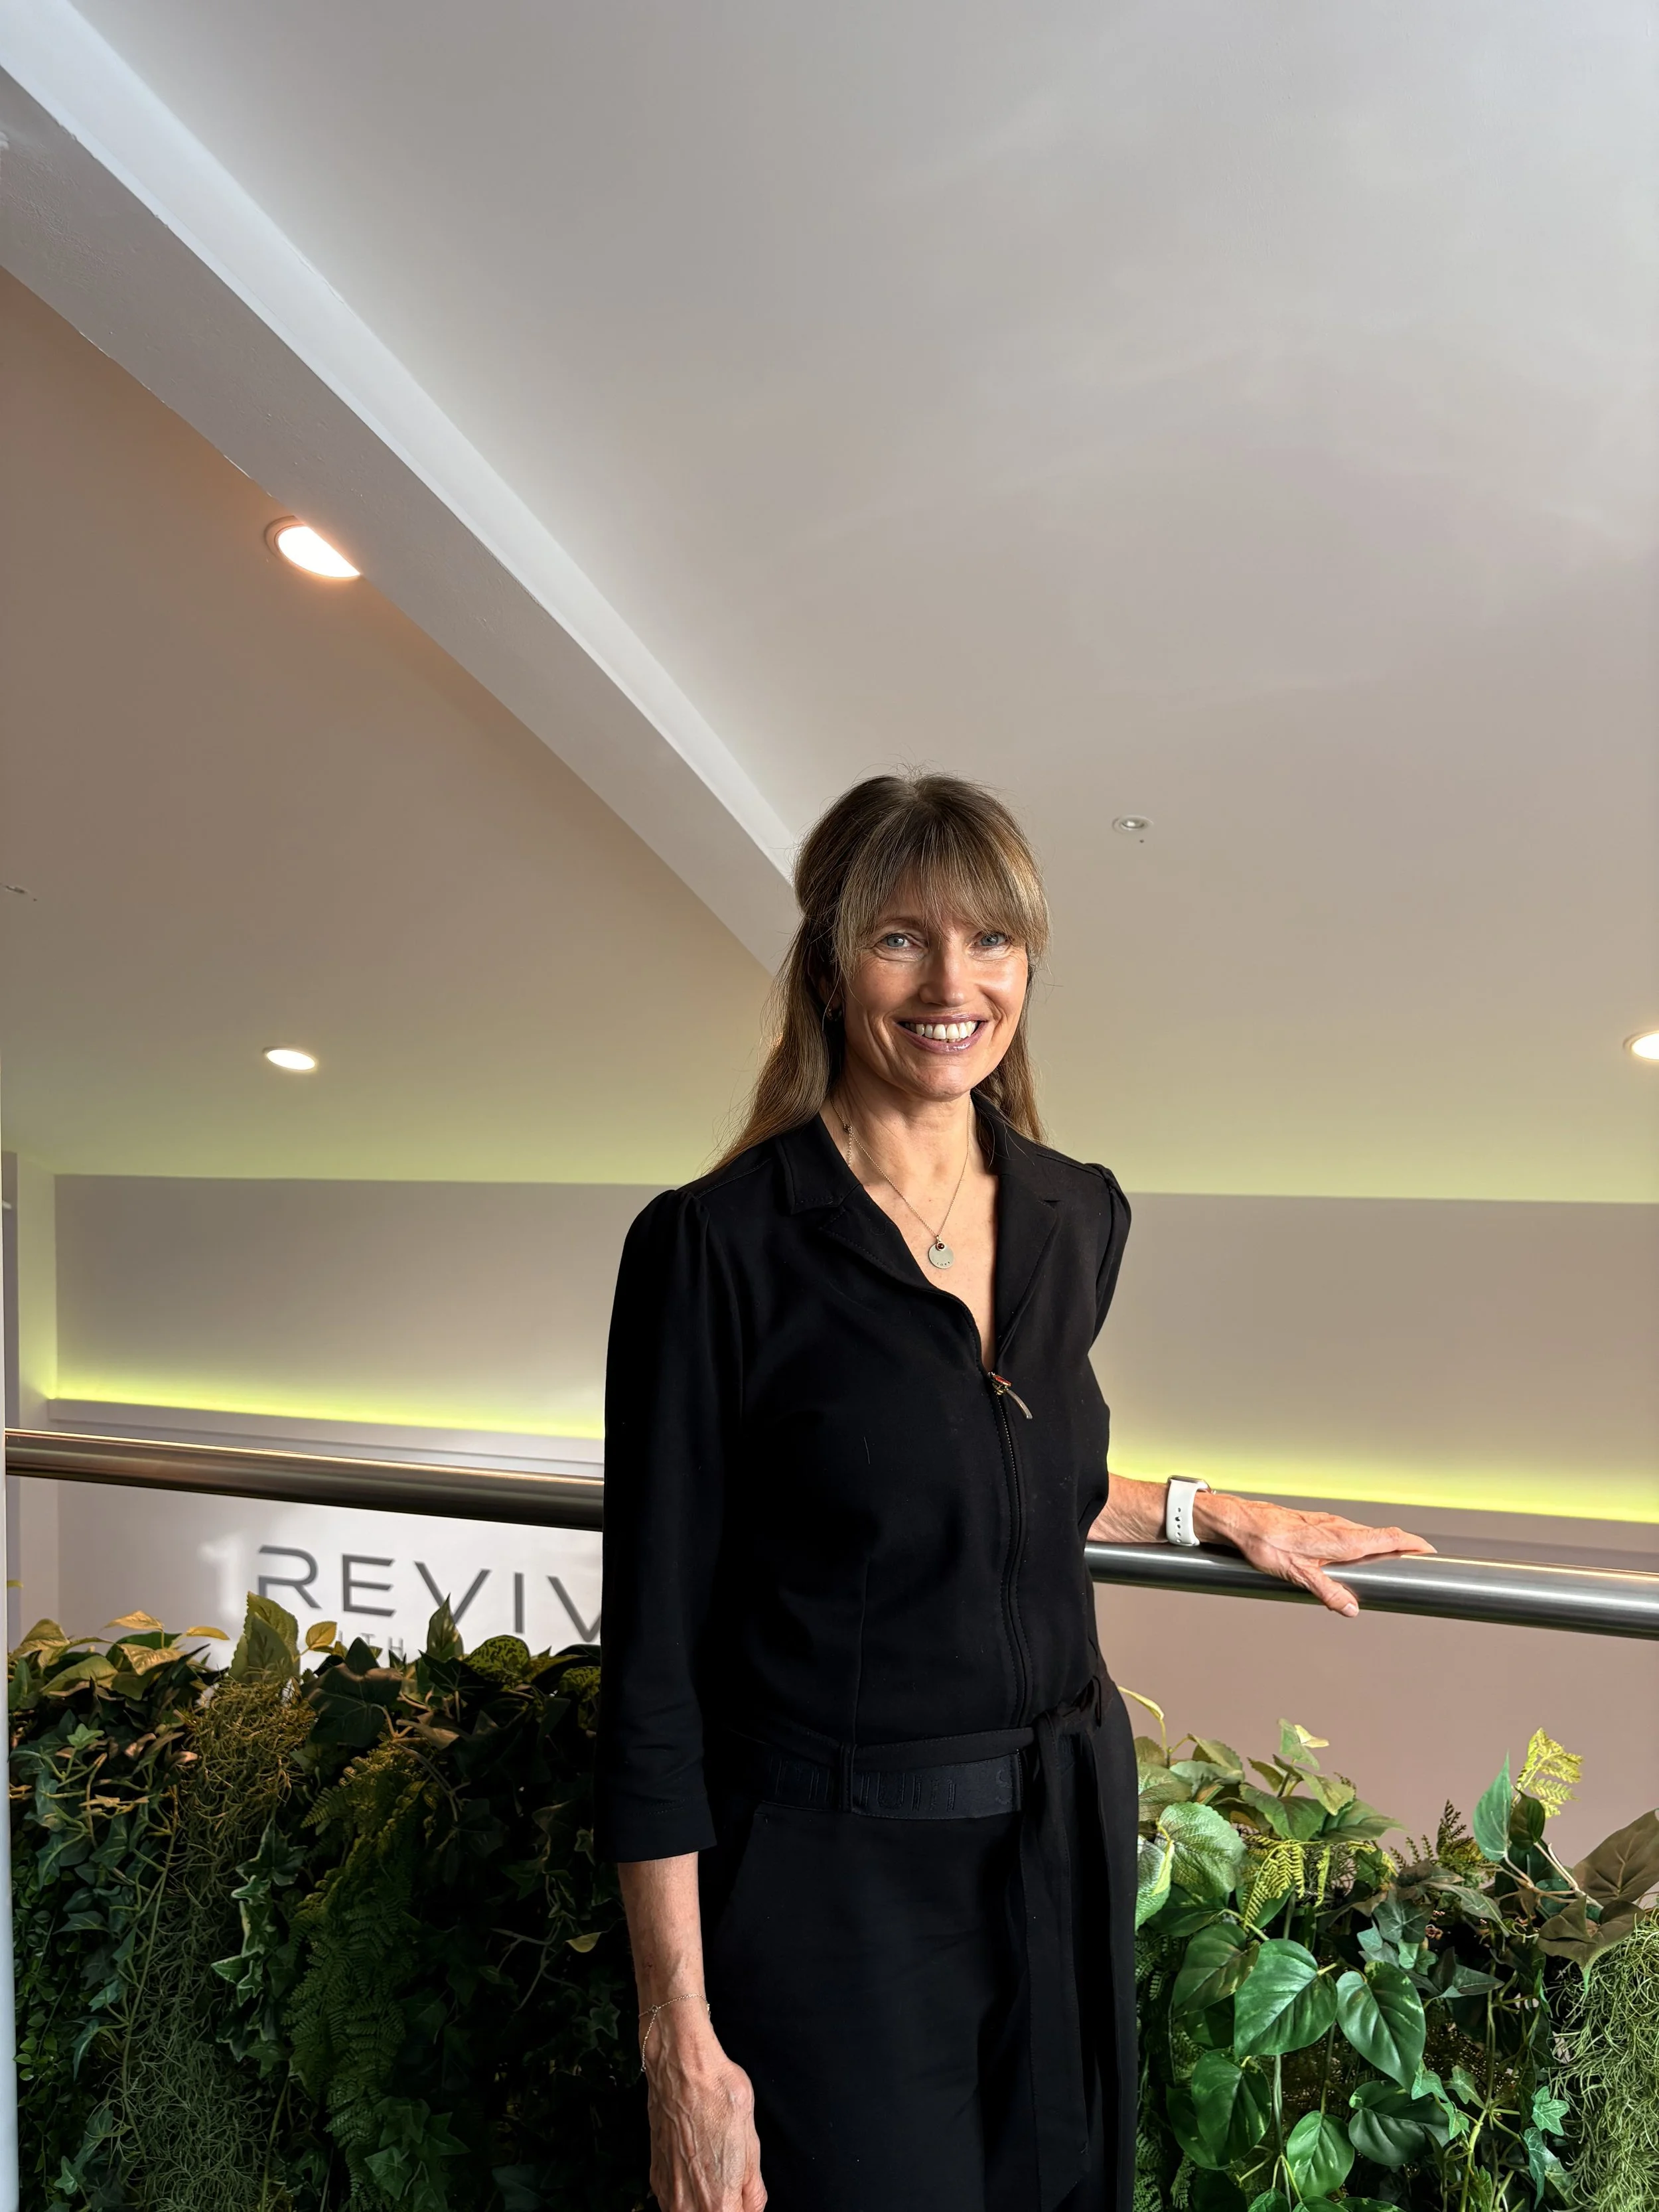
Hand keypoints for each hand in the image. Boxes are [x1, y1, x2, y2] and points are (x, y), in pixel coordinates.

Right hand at [643, 2008, 765, 2211]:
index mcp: (718, 2203)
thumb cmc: (719, 2095)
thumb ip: (753, 2188)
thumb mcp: (751, 2142)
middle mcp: (688, 2206)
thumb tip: (753, 2209)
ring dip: (704, 2204)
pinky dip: (687, 2195)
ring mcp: (668, 2193)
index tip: (744, 2200)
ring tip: (715, 2175)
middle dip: (725, 2206)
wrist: (681, 2067)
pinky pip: (673, 2201)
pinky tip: (696, 2170)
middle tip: (734, 2186)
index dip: (743, 2210)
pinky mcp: (655, 2176)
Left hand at [1198, 1494, 1433, 1617]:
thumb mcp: (1298, 1574)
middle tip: (1417, 1563)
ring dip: (1381, 1547)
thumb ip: (1328, 1592)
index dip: (1412, 1543)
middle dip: (1402, 1549)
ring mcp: (1329, 1524)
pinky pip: (1348, 1535)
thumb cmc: (1268, 1543)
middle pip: (1381, 1536)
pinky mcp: (1317, 1525)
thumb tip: (1351, 1608)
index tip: (1430, 1551)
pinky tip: (1352, 1560)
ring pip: (1364, 1536)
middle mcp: (1340, 1528)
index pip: (1389, 1537)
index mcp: (1342, 1539)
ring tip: (1391, 1566)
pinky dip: (1361, 1545)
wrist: (1243, 1522)